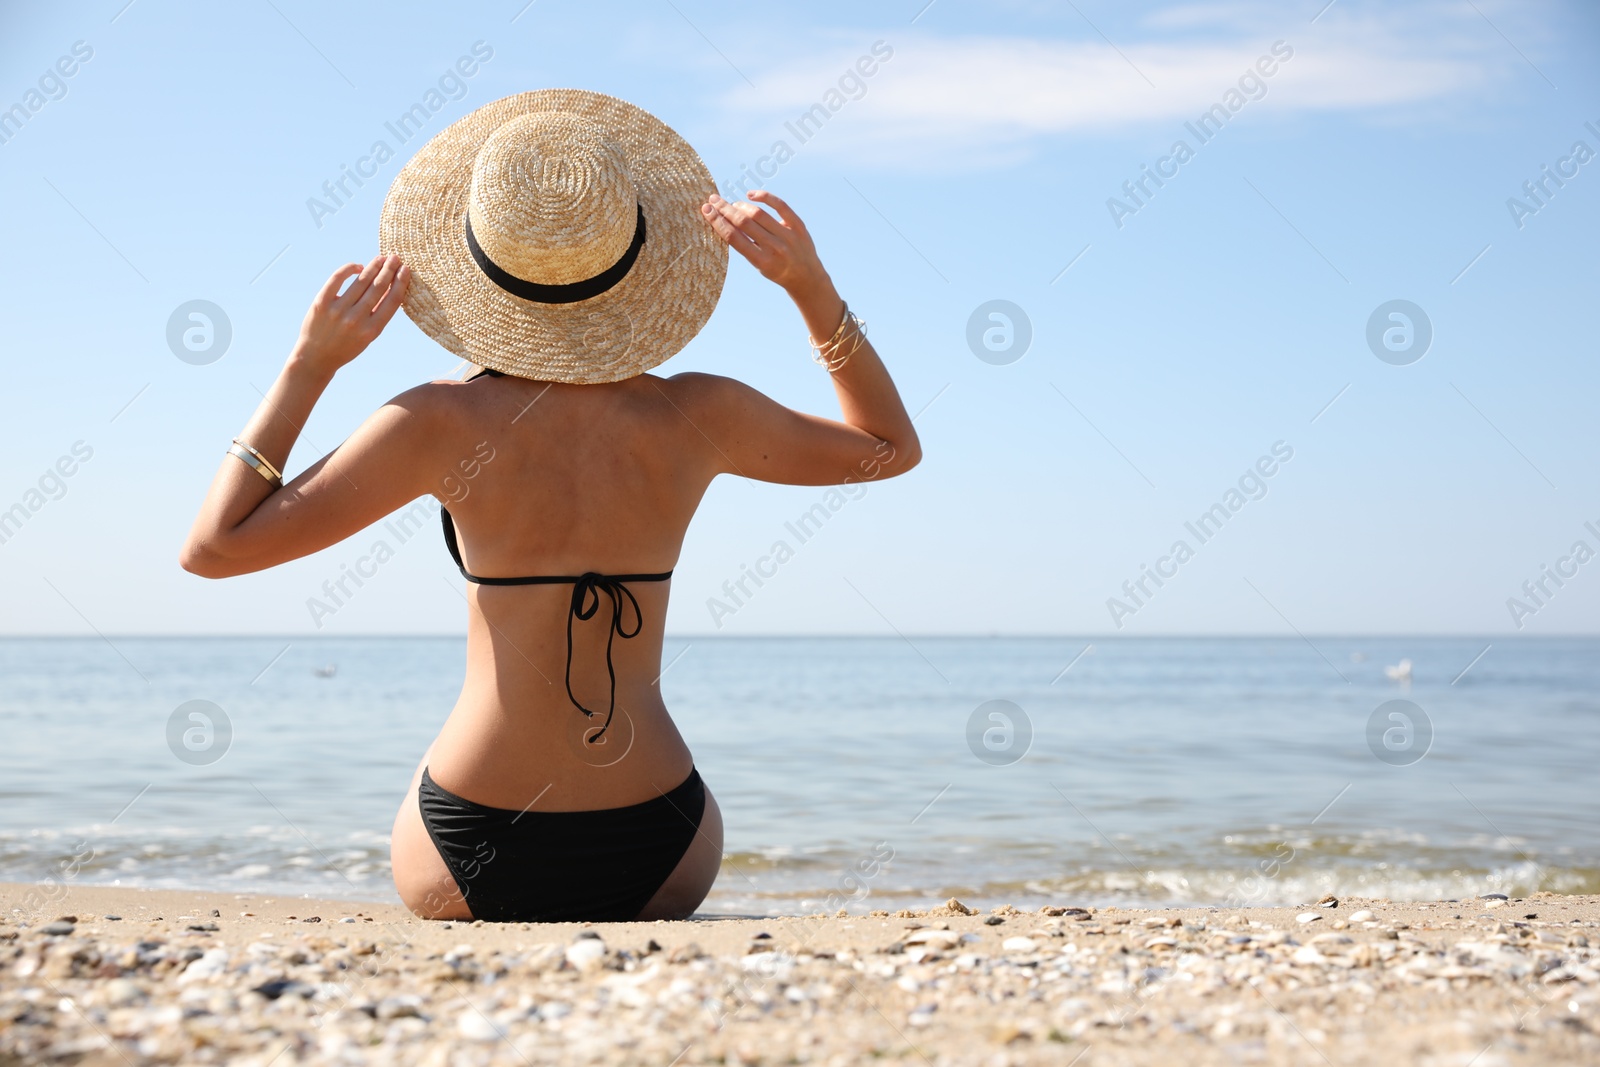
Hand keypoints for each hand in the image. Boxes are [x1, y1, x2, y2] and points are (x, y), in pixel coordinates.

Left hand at [292, 254, 409, 376]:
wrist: (316, 358)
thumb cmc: (346, 347)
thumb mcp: (368, 336)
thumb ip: (378, 314)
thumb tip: (390, 287)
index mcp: (372, 330)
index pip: (392, 300)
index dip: (400, 282)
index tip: (406, 269)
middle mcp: (356, 319)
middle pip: (378, 287)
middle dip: (389, 269)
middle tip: (395, 257)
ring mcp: (338, 310)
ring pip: (361, 281)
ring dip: (373, 266)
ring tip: (381, 258)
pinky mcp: (321, 302)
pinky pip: (337, 278)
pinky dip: (349, 269)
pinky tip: (357, 266)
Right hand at [702, 190, 830, 296]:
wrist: (807, 278)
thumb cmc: (776, 270)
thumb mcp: (758, 265)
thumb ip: (745, 245)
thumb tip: (724, 219)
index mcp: (762, 261)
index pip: (734, 238)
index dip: (718, 222)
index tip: (706, 210)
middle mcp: (775, 248)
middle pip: (744, 223)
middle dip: (725, 210)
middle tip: (713, 200)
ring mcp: (788, 236)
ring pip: (759, 214)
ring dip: (741, 206)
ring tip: (732, 205)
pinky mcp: (798, 226)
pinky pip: (780, 205)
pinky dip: (764, 197)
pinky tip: (751, 195)